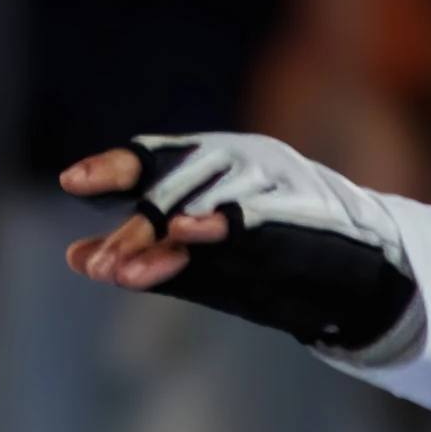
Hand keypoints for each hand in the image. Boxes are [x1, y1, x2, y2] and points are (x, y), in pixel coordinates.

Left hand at [60, 133, 425, 361]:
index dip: (110, 169)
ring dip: (162, 234)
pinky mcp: (293, 209)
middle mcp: (234, 161)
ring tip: (126, 271)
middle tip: (101, 265)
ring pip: (202, 199)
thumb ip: (142, 254)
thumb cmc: (274, 260)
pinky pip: (250, 211)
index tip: (72, 183)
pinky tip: (186, 232)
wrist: (357, 272)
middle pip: (169, 187)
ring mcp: (265, 180)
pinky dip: (217, 221)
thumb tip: (75, 257)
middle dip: (133, 229)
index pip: (149, 159)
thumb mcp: (202, 258)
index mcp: (209, 165)